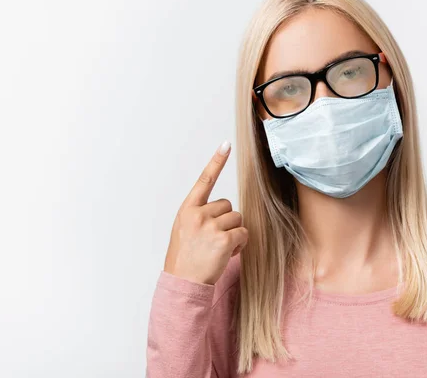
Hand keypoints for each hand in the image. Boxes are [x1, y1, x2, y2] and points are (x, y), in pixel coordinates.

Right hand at [163, 141, 247, 284]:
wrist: (182, 283)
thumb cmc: (185, 258)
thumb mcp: (184, 230)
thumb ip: (200, 216)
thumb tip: (223, 209)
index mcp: (187, 210)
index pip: (204, 181)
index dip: (216, 162)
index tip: (226, 145)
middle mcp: (198, 214)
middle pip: (228, 205)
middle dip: (227, 221)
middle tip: (215, 239)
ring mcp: (210, 227)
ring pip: (237, 219)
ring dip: (234, 233)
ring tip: (219, 248)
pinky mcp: (223, 240)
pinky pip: (243, 233)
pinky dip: (240, 244)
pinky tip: (228, 253)